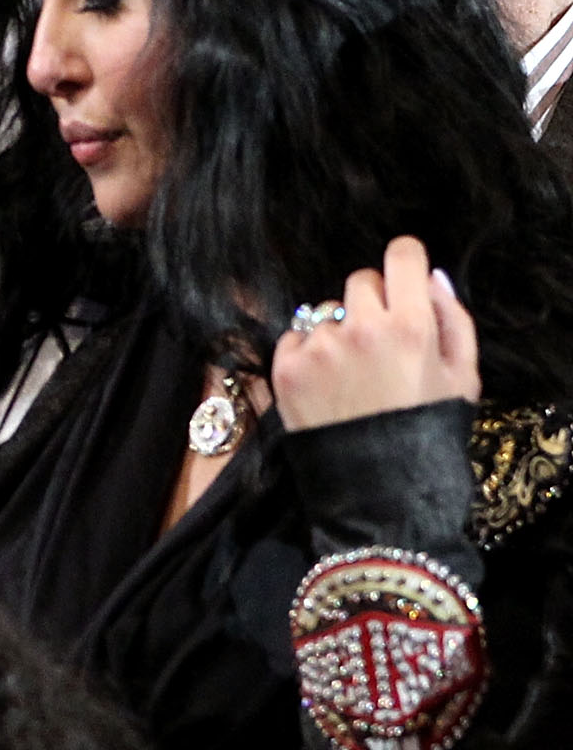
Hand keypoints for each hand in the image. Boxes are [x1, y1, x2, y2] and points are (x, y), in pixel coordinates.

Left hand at [272, 235, 481, 430]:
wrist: (381, 493)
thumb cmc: (429, 432)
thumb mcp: (463, 380)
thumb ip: (454, 320)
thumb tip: (432, 276)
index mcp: (411, 327)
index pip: (401, 256)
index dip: (405, 261)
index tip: (403, 275)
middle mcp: (360, 328)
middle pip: (361, 282)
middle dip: (373, 305)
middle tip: (382, 346)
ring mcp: (319, 347)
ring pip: (327, 313)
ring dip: (339, 333)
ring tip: (354, 378)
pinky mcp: (285, 367)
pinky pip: (296, 337)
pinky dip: (309, 355)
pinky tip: (328, 387)